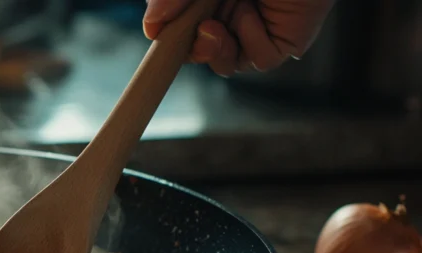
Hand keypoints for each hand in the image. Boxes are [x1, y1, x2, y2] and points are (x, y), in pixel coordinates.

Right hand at [143, 0, 336, 76]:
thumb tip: (151, 24)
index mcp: (213, 1)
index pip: (183, 30)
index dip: (171, 39)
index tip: (158, 34)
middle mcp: (234, 14)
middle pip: (200, 50)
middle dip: (192, 46)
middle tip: (196, 28)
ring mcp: (258, 29)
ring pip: (226, 62)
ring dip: (219, 46)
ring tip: (222, 21)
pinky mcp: (285, 41)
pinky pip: (259, 59)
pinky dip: (252, 40)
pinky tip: (254, 12)